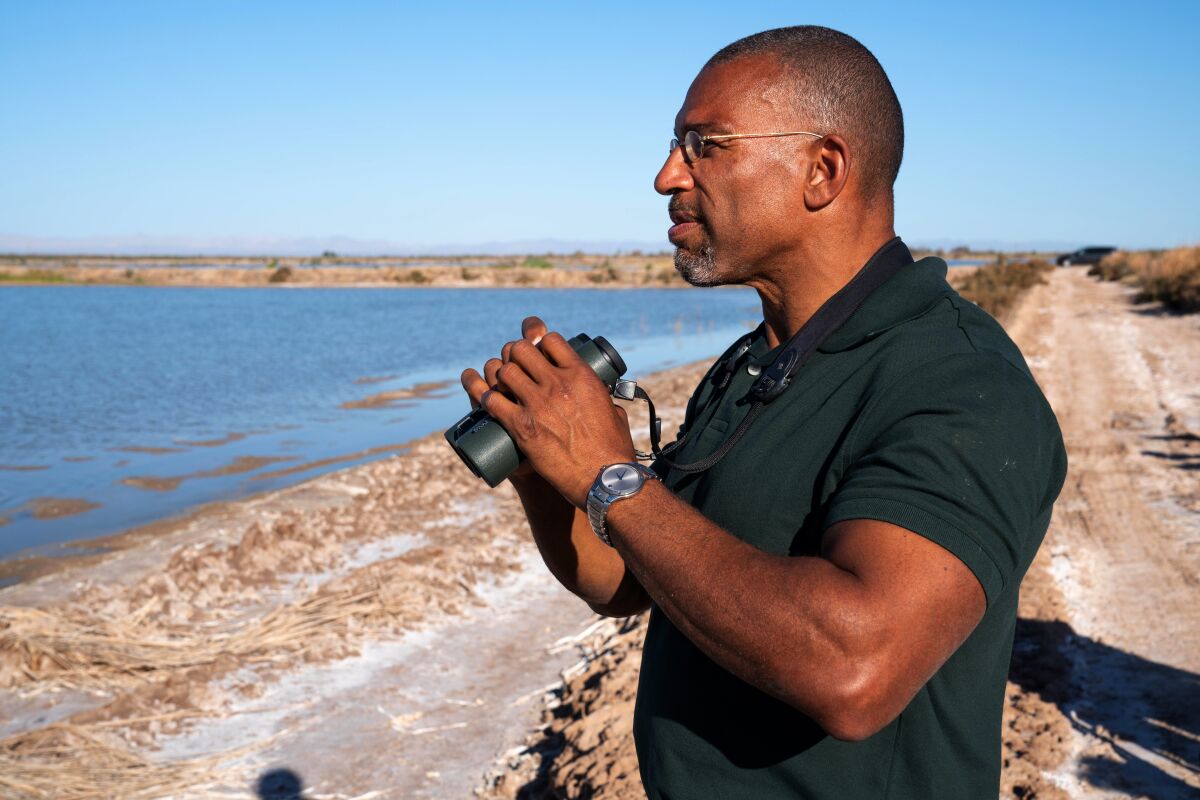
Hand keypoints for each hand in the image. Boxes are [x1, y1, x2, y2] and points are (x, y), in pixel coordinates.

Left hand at [464, 316, 635, 505]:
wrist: (604, 479)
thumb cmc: (613, 449)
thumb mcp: (613, 411)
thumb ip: (603, 397)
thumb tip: (600, 394)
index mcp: (582, 375)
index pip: (550, 340)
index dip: (538, 342)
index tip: (536, 351)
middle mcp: (558, 384)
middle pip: (521, 349)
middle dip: (514, 354)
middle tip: (514, 366)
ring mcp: (538, 404)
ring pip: (504, 371)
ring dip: (498, 374)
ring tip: (500, 383)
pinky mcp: (522, 428)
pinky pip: (492, 401)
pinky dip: (484, 396)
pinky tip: (485, 398)